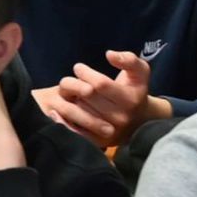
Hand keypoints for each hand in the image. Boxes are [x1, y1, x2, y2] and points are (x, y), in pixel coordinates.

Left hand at [44, 50, 169, 147]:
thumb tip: (110, 54)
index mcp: (130, 100)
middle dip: (74, 83)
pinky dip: (62, 120)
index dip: (85, 72)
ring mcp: (109, 131)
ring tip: (69, 94)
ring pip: (78, 111)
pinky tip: (56, 110)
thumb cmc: (134, 91)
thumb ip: (128, 59)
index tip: (79, 68)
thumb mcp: (139, 72)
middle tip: (71, 80)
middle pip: (87, 96)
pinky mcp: (98, 142)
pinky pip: (75, 131)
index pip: (100, 83)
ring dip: (67, 99)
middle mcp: (121, 117)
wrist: (140, 122)